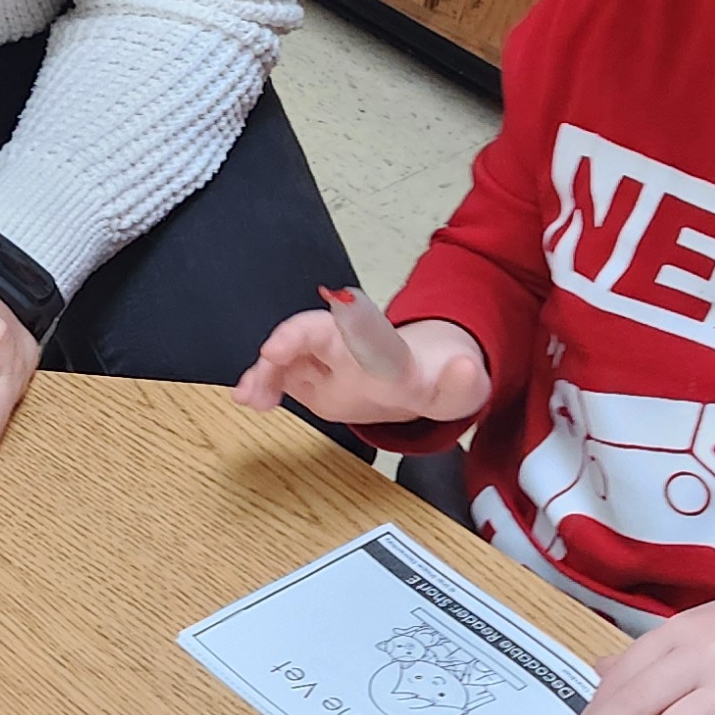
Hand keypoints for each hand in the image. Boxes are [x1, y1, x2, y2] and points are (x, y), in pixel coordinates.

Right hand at [235, 289, 490, 430]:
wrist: (413, 382)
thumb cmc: (431, 379)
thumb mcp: (456, 386)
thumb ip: (462, 381)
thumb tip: (466, 367)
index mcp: (384, 345)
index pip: (364, 329)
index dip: (348, 323)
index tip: (327, 314)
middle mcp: (346, 344)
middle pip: (314, 332)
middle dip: (291, 340)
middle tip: (271, 355)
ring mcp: (322, 361)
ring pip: (288, 356)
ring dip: (265, 372)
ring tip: (249, 396)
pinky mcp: (306, 381)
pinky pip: (278, 379)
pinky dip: (261, 387)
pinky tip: (248, 400)